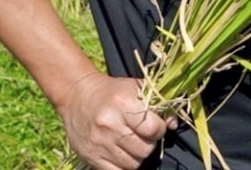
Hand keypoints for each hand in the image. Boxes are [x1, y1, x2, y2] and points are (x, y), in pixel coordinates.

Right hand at [60, 72, 174, 169]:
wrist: (77, 96)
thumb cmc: (112, 91)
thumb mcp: (136, 88)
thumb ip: (158, 103)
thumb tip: (173, 124)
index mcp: (123, 103)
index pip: (152, 128)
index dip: (160, 129)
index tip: (156, 125)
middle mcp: (109, 125)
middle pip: (144, 149)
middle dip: (150, 143)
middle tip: (144, 135)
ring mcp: (99, 143)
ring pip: (133, 164)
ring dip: (138, 156)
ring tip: (133, 143)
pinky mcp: (91, 157)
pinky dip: (124, 166)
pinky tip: (123, 154)